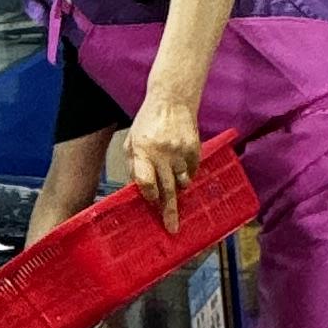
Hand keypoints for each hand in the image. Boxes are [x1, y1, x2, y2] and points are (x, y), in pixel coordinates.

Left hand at [130, 100, 202, 231]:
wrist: (172, 100)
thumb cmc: (147, 122)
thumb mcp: (131, 141)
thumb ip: (134, 165)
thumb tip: (138, 190)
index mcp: (142, 151)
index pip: (146, 182)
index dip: (149, 196)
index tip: (152, 204)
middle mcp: (162, 153)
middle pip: (167, 189)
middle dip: (169, 211)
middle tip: (172, 227)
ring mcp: (181, 151)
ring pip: (183, 182)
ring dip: (178, 188)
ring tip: (174, 181)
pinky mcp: (195, 149)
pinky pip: (193, 171)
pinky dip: (188, 173)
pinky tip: (182, 164)